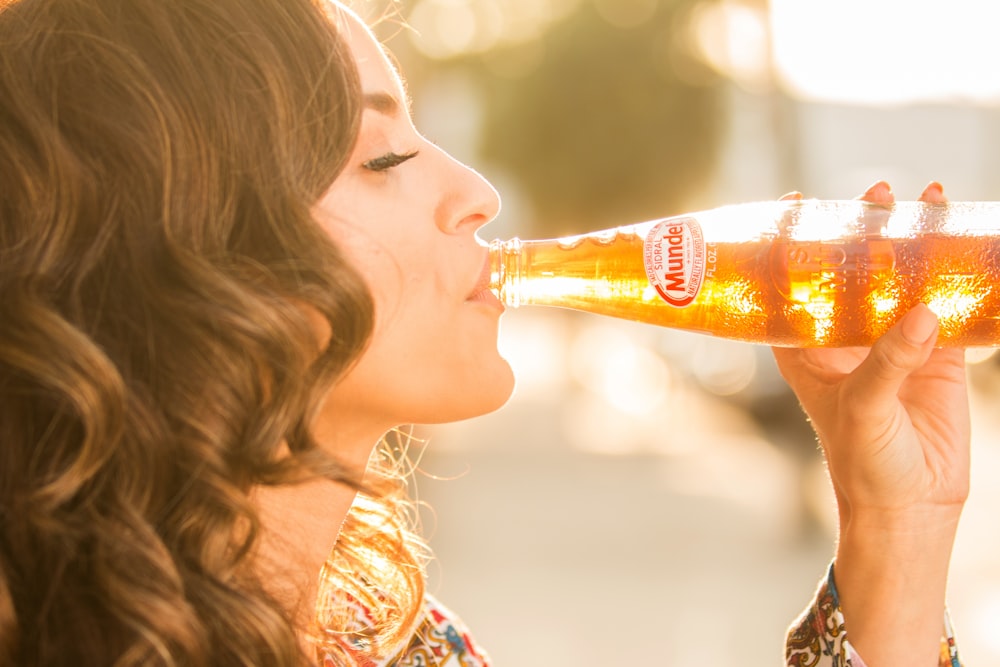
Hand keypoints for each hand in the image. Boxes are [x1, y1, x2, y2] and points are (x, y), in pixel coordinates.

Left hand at [773, 181, 968, 520]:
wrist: (912, 506)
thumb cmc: (864, 463)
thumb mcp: (863, 408)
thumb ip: (889, 361)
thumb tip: (922, 313)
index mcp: (807, 350)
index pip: (791, 288)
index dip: (789, 245)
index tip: (795, 201)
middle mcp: (845, 340)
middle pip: (851, 271)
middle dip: (862, 229)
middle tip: (877, 191)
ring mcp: (892, 344)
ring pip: (900, 281)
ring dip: (912, 242)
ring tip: (925, 198)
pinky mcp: (936, 356)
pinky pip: (946, 306)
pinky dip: (956, 278)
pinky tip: (967, 243)